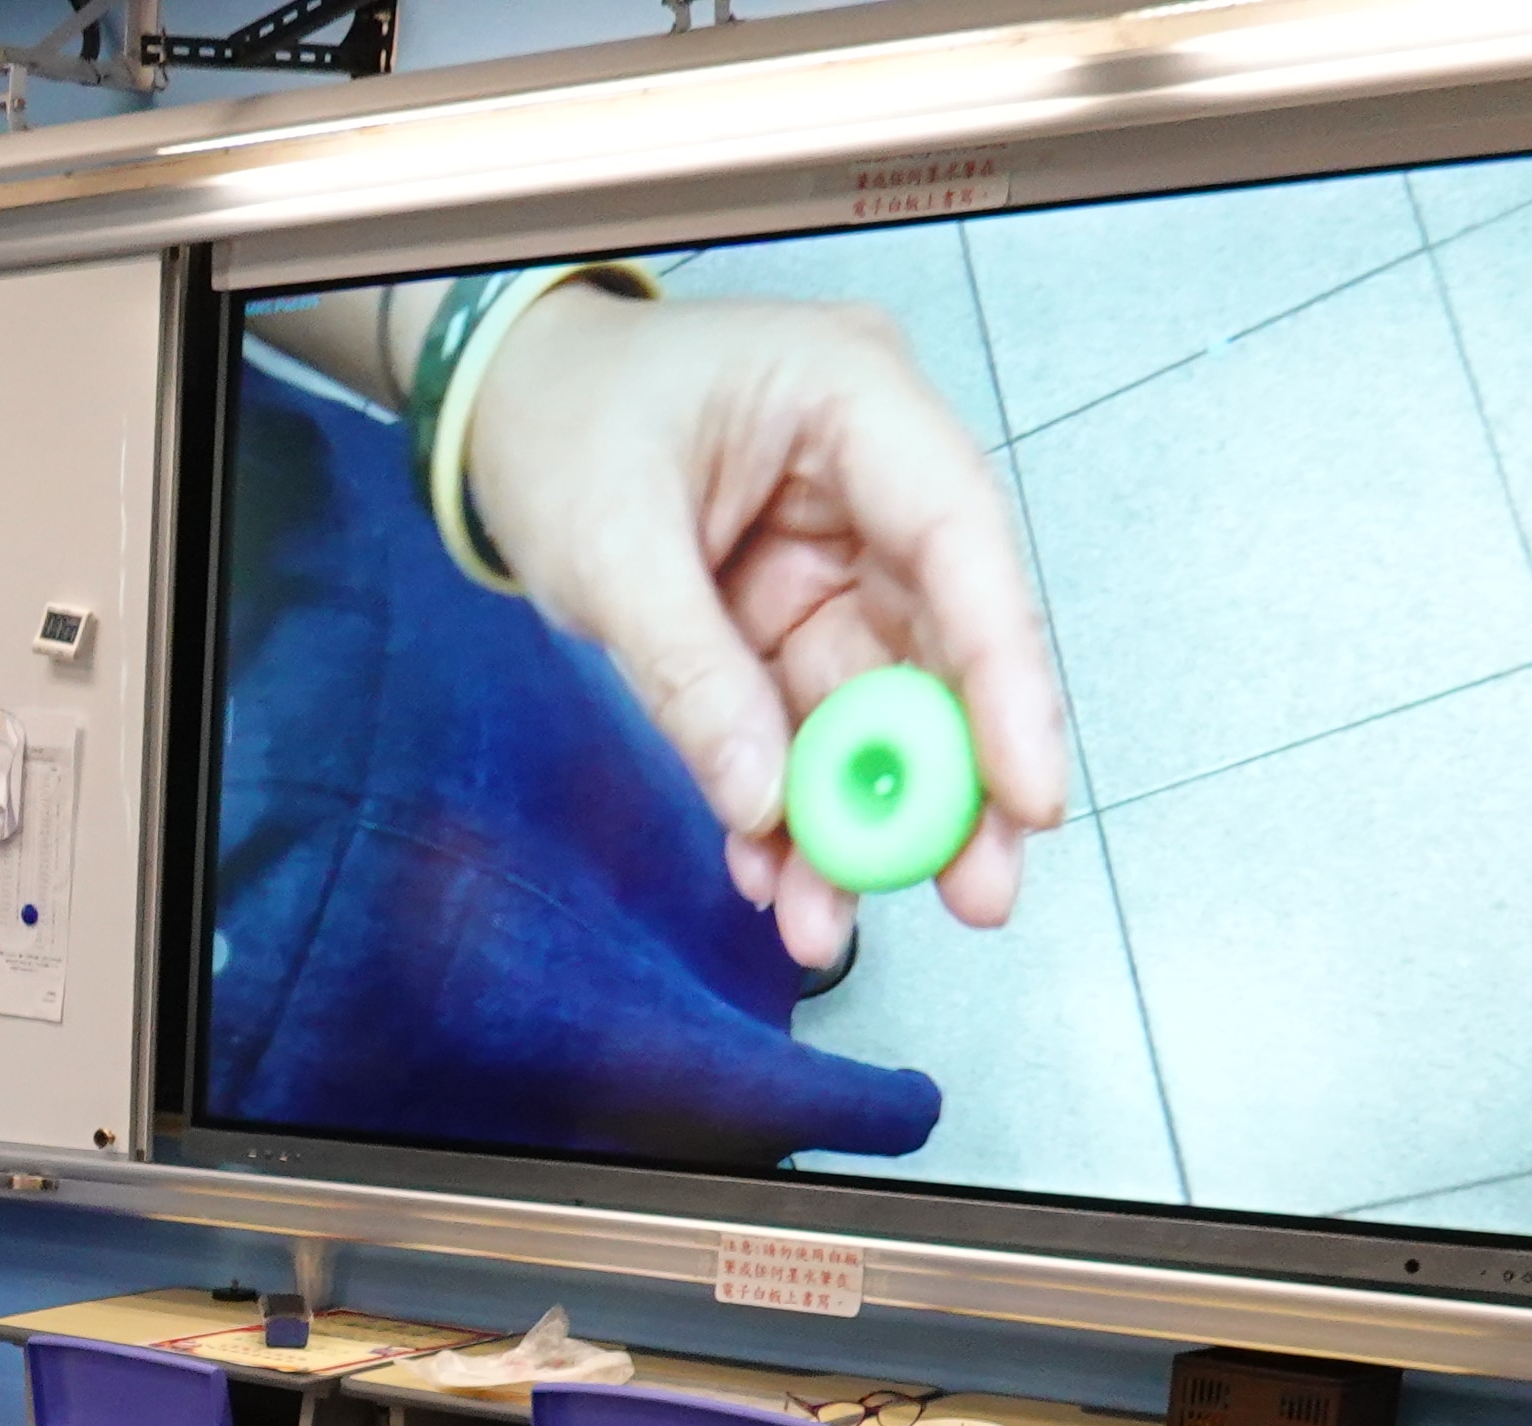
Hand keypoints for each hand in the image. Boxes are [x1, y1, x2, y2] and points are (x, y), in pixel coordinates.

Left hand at [460, 283, 1074, 970]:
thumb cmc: (559, 416)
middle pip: (947, 638)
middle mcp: (872, 477)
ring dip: (860, 818)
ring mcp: (837, 553)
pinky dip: (791, 801)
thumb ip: (689, 671)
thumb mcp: (607, 543)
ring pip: (881, 700)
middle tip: (976, 896)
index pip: (962, 539)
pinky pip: (810, 720)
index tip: (1029, 794)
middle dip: (955, 780)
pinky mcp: (793, 615)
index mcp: (854, 399)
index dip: (1005, 674)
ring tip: (826, 921)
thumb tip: (768, 801)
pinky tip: (771, 875)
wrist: (502, 398)